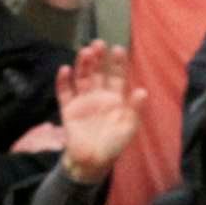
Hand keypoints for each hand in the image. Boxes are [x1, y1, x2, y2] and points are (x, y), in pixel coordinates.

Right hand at [48, 38, 142, 185]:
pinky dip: (63, 81)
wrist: (93, 161)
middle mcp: (98, 96)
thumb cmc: (114, 144)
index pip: (117, 76)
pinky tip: (65, 70)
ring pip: (82, 78)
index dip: (118, 63)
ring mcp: (83, 101)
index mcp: (115, 98)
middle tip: (98, 44)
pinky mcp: (68, 109)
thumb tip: (142, 91)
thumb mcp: (129, 127)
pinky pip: (64, 92)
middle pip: (98, 73)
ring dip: (83, 65)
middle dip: (98, 58)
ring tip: (85, 52)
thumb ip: (135, 109)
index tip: (118, 49)